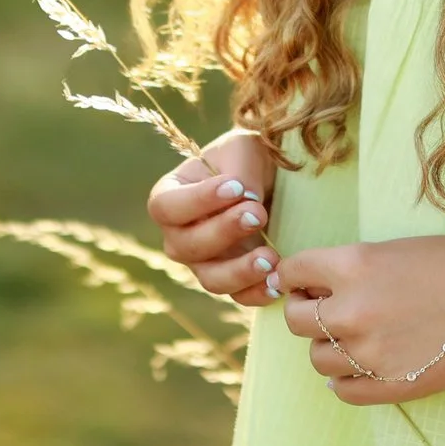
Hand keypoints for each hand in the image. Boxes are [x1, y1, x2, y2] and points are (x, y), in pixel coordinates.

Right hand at [147, 129, 281, 306]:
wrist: (275, 179)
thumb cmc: (247, 157)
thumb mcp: (242, 149)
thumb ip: (239, 171)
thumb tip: (246, 200)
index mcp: (169, 197)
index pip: (167, 207)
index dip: (197, 201)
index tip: (235, 187)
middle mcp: (179, 235)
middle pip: (186, 246)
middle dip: (223, 232)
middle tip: (258, 214)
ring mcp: (204, 262)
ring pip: (211, 279)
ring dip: (240, 270)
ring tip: (270, 257)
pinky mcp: (233, 281)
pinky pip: (239, 296)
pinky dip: (257, 292)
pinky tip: (277, 283)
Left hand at [278, 236, 444, 404]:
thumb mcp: (392, 249)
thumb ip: (350, 268)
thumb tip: (315, 287)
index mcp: (352, 265)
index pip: (291, 272)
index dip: (294, 277)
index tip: (303, 283)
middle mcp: (352, 310)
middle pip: (295, 319)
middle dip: (306, 312)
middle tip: (324, 310)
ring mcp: (370, 352)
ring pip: (316, 358)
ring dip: (327, 347)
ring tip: (350, 340)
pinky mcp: (390, 385)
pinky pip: (342, 390)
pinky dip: (343, 380)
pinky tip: (357, 368)